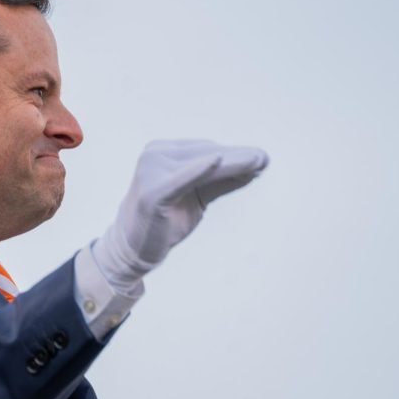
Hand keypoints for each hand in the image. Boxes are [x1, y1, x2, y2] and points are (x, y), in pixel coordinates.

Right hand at [91, 140, 268, 291]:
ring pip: (201, 165)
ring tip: (259, 162)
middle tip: (265, 159)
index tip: (261, 159)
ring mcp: (151, 171)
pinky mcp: (153, 192)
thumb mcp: (197, 196)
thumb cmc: (165, 219)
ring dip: (233, 163)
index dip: (234, 155)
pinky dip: (199, 169)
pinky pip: (181, 179)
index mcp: (162, 151)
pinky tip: (217, 160)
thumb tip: (256, 166)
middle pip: (206, 154)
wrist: (133, 248)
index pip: (205, 150)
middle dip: (238, 158)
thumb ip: (222, 181)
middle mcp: (154, 155)